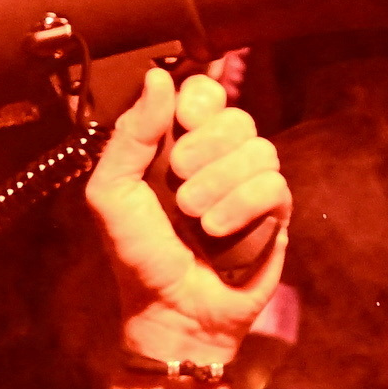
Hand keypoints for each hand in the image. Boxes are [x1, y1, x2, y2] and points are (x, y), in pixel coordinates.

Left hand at [85, 64, 286, 367]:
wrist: (172, 311)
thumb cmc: (138, 255)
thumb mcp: (111, 193)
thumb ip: (130, 135)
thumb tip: (159, 77)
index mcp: (177, 143)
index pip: (204, 91)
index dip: (200, 99)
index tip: (184, 120)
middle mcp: (218, 157)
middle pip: (236, 116)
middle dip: (204, 149)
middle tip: (179, 182)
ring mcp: (250, 183)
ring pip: (259, 149)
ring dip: (219, 185)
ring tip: (196, 219)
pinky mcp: (276, 213)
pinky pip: (274, 185)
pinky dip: (242, 208)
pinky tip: (219, 231)